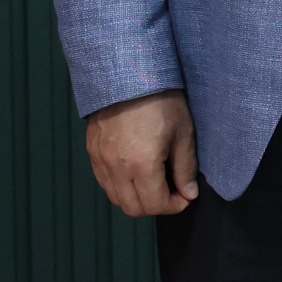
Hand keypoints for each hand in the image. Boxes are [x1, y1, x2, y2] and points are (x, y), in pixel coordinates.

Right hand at [86, 91, 202, 214]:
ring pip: (115, 199)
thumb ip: (185, 168)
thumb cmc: (161, 100)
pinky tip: (134, 173)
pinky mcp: (92, 152)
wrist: (127, 73)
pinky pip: (104, 182)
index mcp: (142, 164)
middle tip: (170, 192)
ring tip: (152, 183)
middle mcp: (117, 168)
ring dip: (136, 199)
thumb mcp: (182, 132)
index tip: (185, 195)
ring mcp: (101, 161)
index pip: (156, 205)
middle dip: (155, 206)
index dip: (174, 206)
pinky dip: (120, 186)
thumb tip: (189, 194)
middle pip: (133, 208)